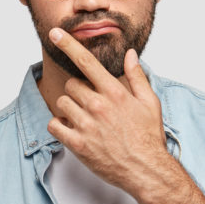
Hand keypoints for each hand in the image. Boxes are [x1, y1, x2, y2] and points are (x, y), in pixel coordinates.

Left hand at [46, 27, 172, 197]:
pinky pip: (54, 125)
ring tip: (85, 120)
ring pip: (62, 103)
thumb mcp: (150, 102)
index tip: (56, 33)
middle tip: (92, 106)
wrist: (146, 170)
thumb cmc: (149, 137)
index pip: (86, 61)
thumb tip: (130, 54)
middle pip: (71, 85)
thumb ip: (137, 76)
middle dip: (78, 93)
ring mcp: (86, 125)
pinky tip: (73, 130)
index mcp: (115, 92)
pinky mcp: (77, 143)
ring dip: (69, 109)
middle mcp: (98, 105)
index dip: (68, 44)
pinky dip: (59, 126)